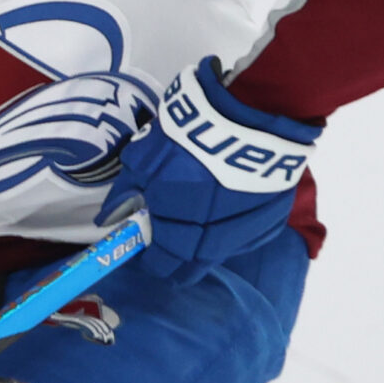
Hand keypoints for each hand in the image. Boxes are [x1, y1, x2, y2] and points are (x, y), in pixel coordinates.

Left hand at [108, 57, 320, 280]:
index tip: (146, 250)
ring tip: (202, 219)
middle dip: (178, 259)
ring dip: (208, 243)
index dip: (151, 260)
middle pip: (193, 267)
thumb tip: (111, 218)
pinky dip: (235, 228)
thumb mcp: (143, 160)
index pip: (161, 265)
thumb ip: (126, 193)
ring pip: (221, 251)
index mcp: (178, 235)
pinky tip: (230, 211)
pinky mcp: (272, 220)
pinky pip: (248, 235)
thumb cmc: (187, 138)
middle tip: (171, 240)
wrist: (250, 115)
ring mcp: (246, 234)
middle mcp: (213, 244)